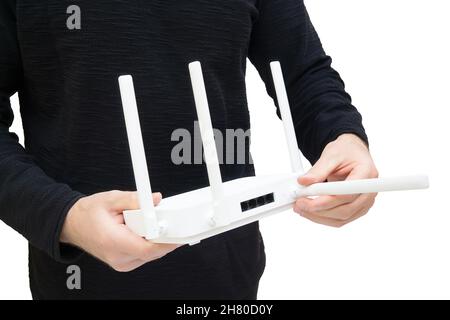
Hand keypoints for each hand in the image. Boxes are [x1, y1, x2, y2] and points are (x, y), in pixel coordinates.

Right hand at [61, 190, 178, 271]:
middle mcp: (118, 257)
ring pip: (151, 255)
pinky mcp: (125, 263)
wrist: (72, 225)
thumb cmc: (88, 213)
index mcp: (113, 242)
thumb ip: (135, 199)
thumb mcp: (111, 199)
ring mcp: (121, 263)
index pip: (147, 248)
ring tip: (146, 223)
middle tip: (165, 219)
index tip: (176, 231)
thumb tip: (156, 199)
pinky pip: (146, 255)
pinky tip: (143, 231)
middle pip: (153, 252)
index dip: (166, 241)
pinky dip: (149, 243)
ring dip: (156, 239)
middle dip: (163, 236)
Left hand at [295, 134, 377, 226]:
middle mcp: (370, 191)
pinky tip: (310, 212)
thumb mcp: (331, 155)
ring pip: (342, 218)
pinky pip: (340, 219)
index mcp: (366, 173)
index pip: (347, 194)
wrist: (352, 153)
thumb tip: (304, 181)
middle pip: (345, 210)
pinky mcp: (357, 209)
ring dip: (318, 216)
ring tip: (301, 208)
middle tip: (299, 204)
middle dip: (318, 210)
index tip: (305, 199)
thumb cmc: (346, 152)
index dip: (324, 200)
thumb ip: (318, 169)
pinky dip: (323, 217)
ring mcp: (365, 202)